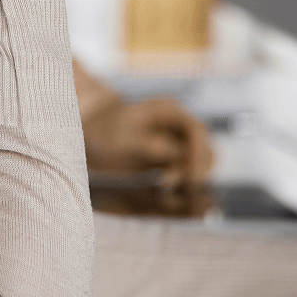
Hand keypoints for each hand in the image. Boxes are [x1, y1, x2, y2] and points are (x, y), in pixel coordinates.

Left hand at [82, 97, 215, 186]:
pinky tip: (165, 186)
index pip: (197, 129)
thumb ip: (150, 143)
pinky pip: (187, 168)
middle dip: (197, 166)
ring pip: (200, 159)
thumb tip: (177, 153)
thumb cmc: (105, 129)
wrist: (92, 134)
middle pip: (204, 145)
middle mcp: (177, 124)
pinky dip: (183, 178)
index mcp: (169, 111)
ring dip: (192, 174)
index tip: (189, 175)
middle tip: (176, 183)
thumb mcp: (123, 136)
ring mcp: (175, 140)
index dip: (198, 152)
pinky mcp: (170, 156)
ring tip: (166, 184)